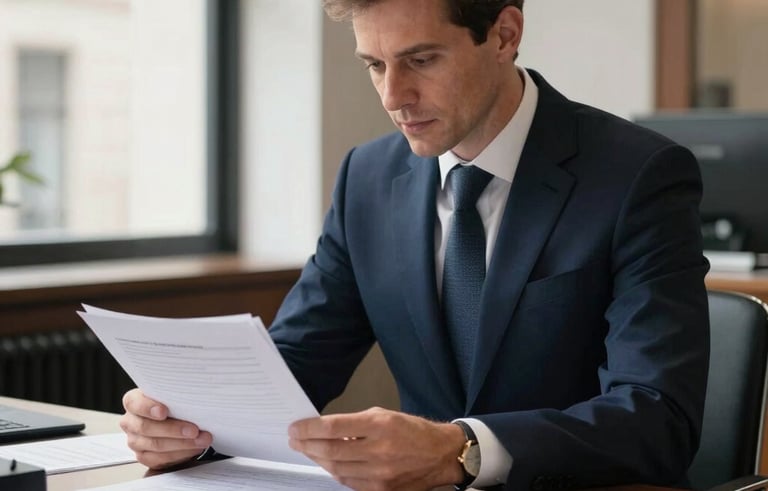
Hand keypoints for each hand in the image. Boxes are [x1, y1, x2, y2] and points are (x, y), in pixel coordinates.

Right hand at [120, 388, 212, 469]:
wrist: (175, 419)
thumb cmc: (173, 403)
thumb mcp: (173, 394)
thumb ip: (175, 395)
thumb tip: (193, 397)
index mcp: (133, 402)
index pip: (134, 403)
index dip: (148, 407)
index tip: (163, 411)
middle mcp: (130, 422)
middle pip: (146, 427)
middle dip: (173, 429)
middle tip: (194, 430)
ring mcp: (135, 441)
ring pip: (155, 445)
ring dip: (182, 444)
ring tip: (201, 440)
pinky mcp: (144, 456)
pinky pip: (159, 459)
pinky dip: (180, 454)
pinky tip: (193, 448)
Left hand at [288, 406, 465, 490]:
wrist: (441, 454)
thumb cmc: (413, 431)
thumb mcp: (384, 415)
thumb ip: (355, 423)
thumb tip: (325, 429)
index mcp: (380, 425)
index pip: (333, 427)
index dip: (309, 428)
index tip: (295, 428)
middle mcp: (379, 450)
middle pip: (330, 450)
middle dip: (307, 445)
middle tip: (295, 439)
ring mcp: (380, 474)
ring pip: (336, 468)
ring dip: (317, 459)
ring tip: (308, 450)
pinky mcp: (381, 490)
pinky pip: (348, 481)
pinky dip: (335, 471)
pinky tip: (328, 462)